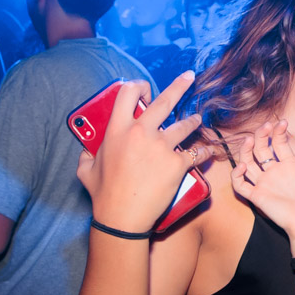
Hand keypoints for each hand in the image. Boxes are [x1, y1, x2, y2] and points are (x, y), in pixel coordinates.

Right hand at [74, 73, 217, 233]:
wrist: (122, 217)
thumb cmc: (103, 195)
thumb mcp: (86, 169)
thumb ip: (87, 154)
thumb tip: (86, 150)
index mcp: (117, 129)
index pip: (128, 93)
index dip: (138, 86)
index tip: (145, 88)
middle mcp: (141, 132)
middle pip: (164, 100)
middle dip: (180, 85)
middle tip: (189, 77)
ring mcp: (161, 147)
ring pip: (184, 125)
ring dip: (193, 121)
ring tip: (197, 120)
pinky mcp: (177, 163)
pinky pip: (196, 153)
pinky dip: (204, 152)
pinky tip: (208, 151)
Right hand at [231, 120, 294, 253]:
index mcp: (290, 165)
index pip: (278, 143)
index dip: (278, 132)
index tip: (283, 123)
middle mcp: (275, 173)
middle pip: (261, 149)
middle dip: (261, 135)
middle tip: (266, 126)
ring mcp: (265, 184)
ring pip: (247, 163)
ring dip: (246, 150)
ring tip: (249, 140)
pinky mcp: (257, 197)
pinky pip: (240, 185)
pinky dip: (236, 175)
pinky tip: (243, 165)